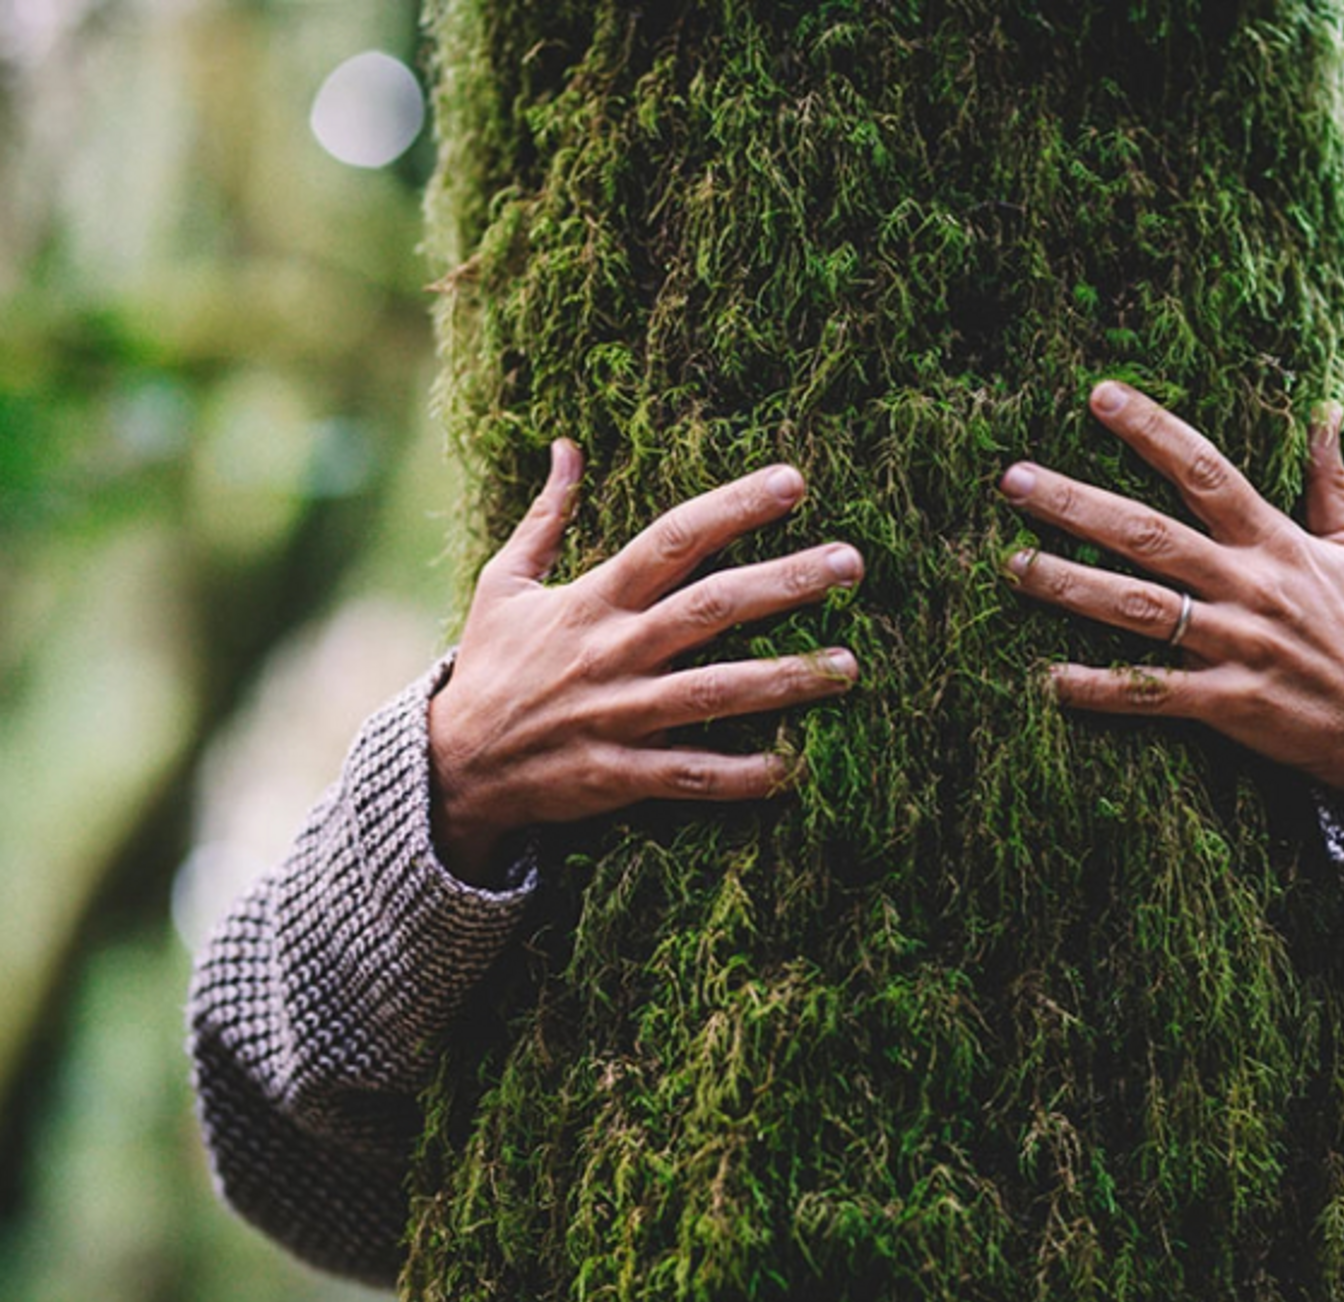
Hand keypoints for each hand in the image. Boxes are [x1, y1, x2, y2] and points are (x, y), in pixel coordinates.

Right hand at [428, 441, 863, 883]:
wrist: (453, 765)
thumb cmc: (492, 667)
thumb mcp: (506, 584)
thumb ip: (546, 517)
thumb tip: (567, 447)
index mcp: (593, 601)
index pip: (672, 540)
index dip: (732, 508)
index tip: (793, 482)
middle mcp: (613, 652)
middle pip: (711, 608)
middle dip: (785, 582)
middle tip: (852, 563)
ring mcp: (619, 715)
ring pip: (714, 693)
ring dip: (784, 679)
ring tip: (848, 665)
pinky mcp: (618, 774)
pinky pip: (690, 774)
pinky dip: (740, 774)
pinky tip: (794, 766)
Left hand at [1000, 381, 1343, 847]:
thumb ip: (1329, 482)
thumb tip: (1326, 411)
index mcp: (1275, 542)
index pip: (1206, 471)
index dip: (1153, 432)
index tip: (1100, 395)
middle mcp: (1250, 586)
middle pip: (1151, 536)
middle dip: (1079, 505)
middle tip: (1014, 481)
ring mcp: (1237, 645)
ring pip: (1141, 609)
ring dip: (1072, 586)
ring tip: (1013, 565)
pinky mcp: (1229, 703)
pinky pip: (1155, 692)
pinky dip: (1103, 687)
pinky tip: (1051, 678)